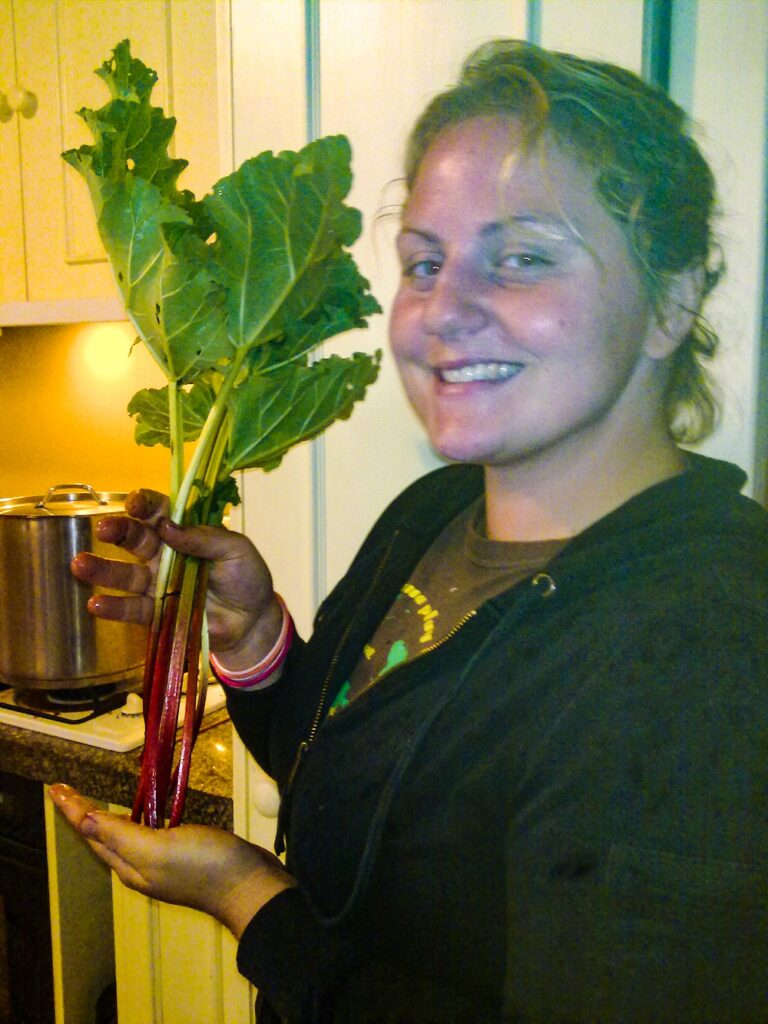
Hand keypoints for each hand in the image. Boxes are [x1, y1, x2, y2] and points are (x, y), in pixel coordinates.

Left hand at [49, 783, 294, 938]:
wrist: (250, 886)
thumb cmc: (203, 865)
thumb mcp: (156, 848)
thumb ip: (120, 835)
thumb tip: (84, 819)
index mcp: (129, 866)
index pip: (92, 833)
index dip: (73, 809)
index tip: (55, 786)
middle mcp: (140, 866)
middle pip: (103, 837)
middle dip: (83, 812)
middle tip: (66, 789)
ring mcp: (164, 862)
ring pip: (125, 836)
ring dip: (108, 816)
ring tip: (95, 798)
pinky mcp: (185, 854)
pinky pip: (149, 833)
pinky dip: (138, 817)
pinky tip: (146, 809)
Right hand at [70, 489, 283, 670]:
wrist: (252, 621)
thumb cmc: (246, 578)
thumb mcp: (236, 550)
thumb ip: (205, 538)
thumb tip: (167, 526)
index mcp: (184, 531)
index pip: (158, 512)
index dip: (144, 505)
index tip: (134, 504)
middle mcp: (164, 554)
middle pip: (135, 538)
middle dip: (118, 531)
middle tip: (103, 528)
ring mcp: (157, 584)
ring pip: (125, 574)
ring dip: (102, 568)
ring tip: (80, 564)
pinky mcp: (157, 613)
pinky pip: (132, 609)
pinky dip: (114, 607)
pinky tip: (96, 603)